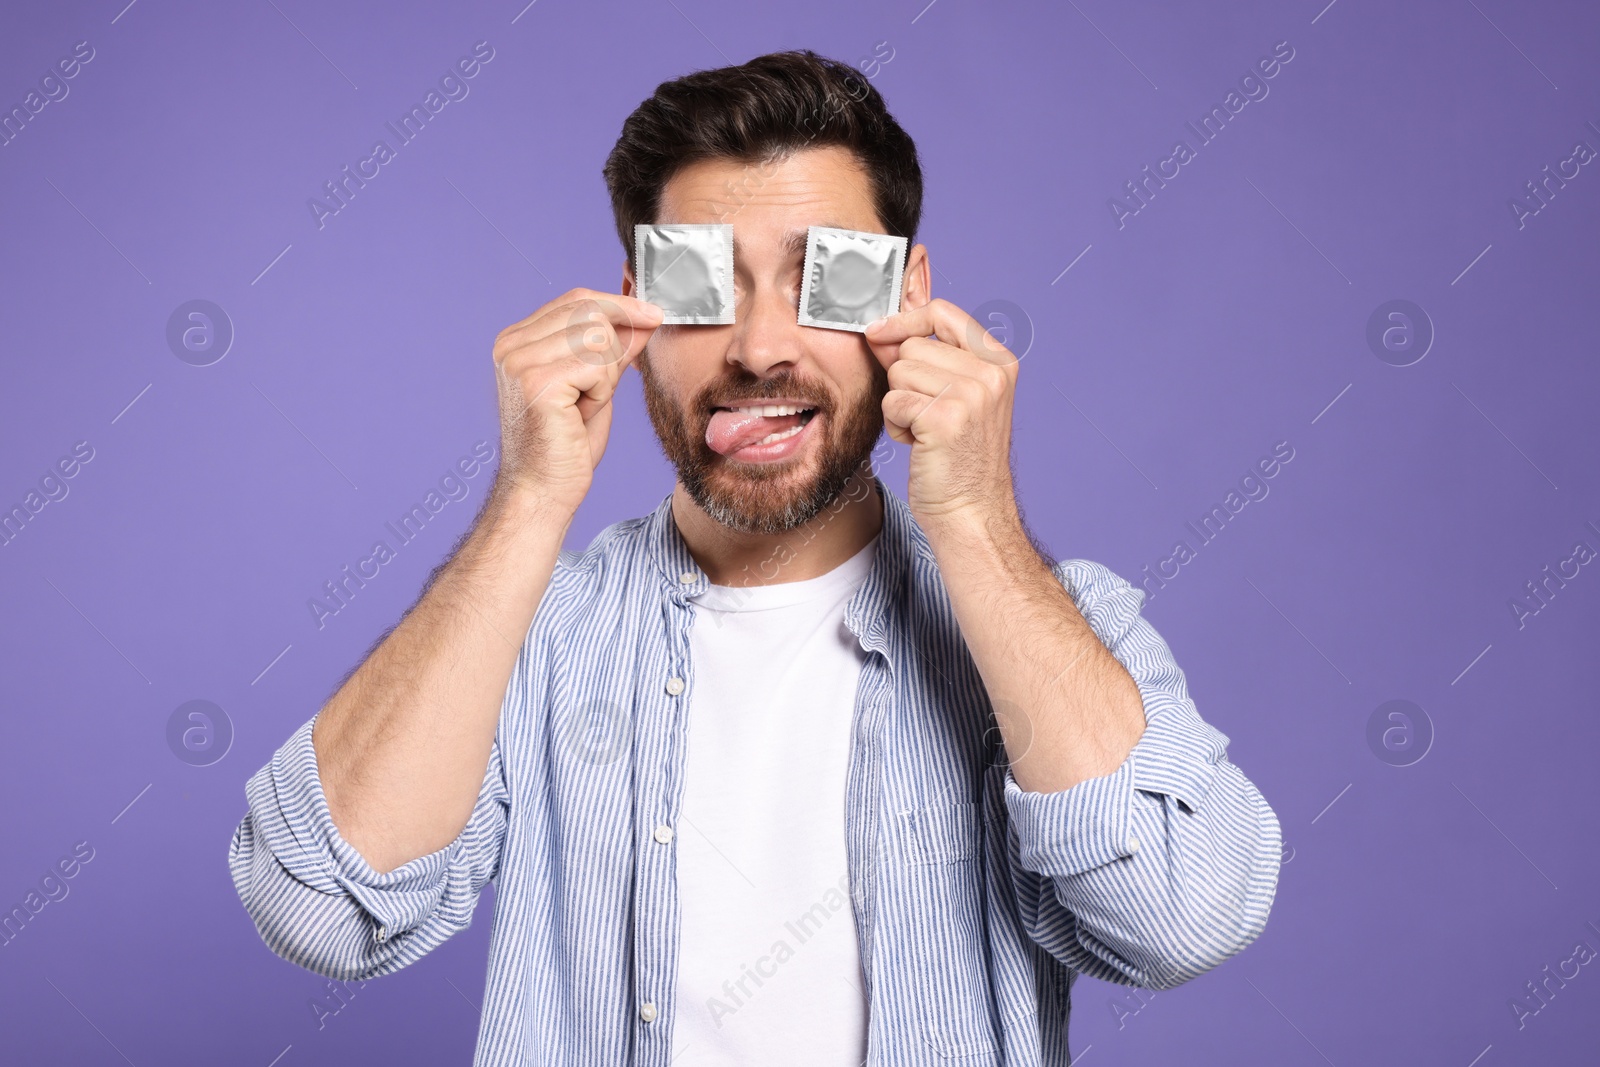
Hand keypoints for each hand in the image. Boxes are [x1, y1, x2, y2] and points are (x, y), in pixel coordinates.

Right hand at [491, 289, 661, 515]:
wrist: (544, 490)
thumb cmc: (566, 445)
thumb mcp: (597, 385)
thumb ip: (615, 349)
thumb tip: (646, 316)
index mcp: (518, 341)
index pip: (577, 299)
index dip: (620, 304)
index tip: (654, 314)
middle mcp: (512, 346)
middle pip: (590, 311)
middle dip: (612, 351)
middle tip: (596, 392)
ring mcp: (520, 361)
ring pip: (598, 336)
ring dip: (606, 375)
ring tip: (583, 406)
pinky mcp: (536, 382)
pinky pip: (597, 365)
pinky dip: (601, 392)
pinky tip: (579, 415)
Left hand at [863, 298, 1022, 537]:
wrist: (971, 512)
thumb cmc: (957, 459)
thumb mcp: (951, 398)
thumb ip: (921, 359)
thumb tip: (878, 330)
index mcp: (998, 361)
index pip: (942, 312)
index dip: (905, 319)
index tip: (878, 330)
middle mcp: (991, 373)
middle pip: (912, 345)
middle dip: (905, 380)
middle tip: (926, 415)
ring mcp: (971, 394)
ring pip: (899, 373)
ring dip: (900, 405)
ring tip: (925, 431)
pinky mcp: (945, 417)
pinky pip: (893, 402)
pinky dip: (897, 426)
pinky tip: (920, 445)